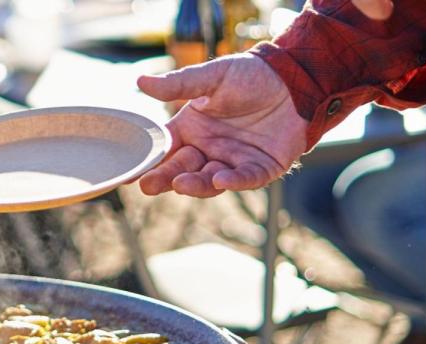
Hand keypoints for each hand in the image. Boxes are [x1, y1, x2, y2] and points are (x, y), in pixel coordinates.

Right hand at [137, 53, 307, 196]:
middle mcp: (207, 150)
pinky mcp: (260, 169)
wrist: (296, 79)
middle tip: (148, 186)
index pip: (163, 150)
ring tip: (182, 183)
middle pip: (181, 170)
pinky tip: (221, 180)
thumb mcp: (212, 77)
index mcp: (191, 130)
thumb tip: (141, 82)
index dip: (146, 162)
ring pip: (208, 181)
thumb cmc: (251, 76)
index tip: (129, 174)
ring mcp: (232, 162)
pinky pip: (244, 179)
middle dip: (164, 180)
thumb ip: (178, 84)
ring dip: (195, 185)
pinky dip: (233, 182)